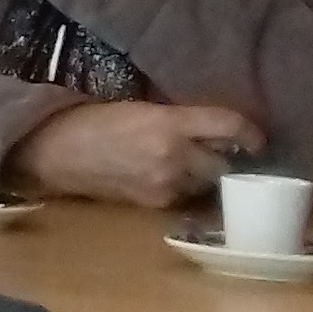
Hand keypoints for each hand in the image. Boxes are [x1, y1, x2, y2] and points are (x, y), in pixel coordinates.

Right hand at [8, 101, 262, 206]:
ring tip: (191, 166)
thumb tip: (214, 129)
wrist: (54, 153)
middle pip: (226, 164)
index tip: (258, 139)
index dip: (251, 133)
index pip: (228, 127)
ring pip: (207, 184)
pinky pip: (185, 197)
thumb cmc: (91, 120)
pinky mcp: (155, 204)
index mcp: (168, 124)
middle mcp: (174, 157)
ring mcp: (165, 185)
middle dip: (229, 160)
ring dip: (206, 176)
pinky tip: (167, 179)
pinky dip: (184, 188)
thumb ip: (178, 119)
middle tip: (227, 154)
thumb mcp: (139, 107)